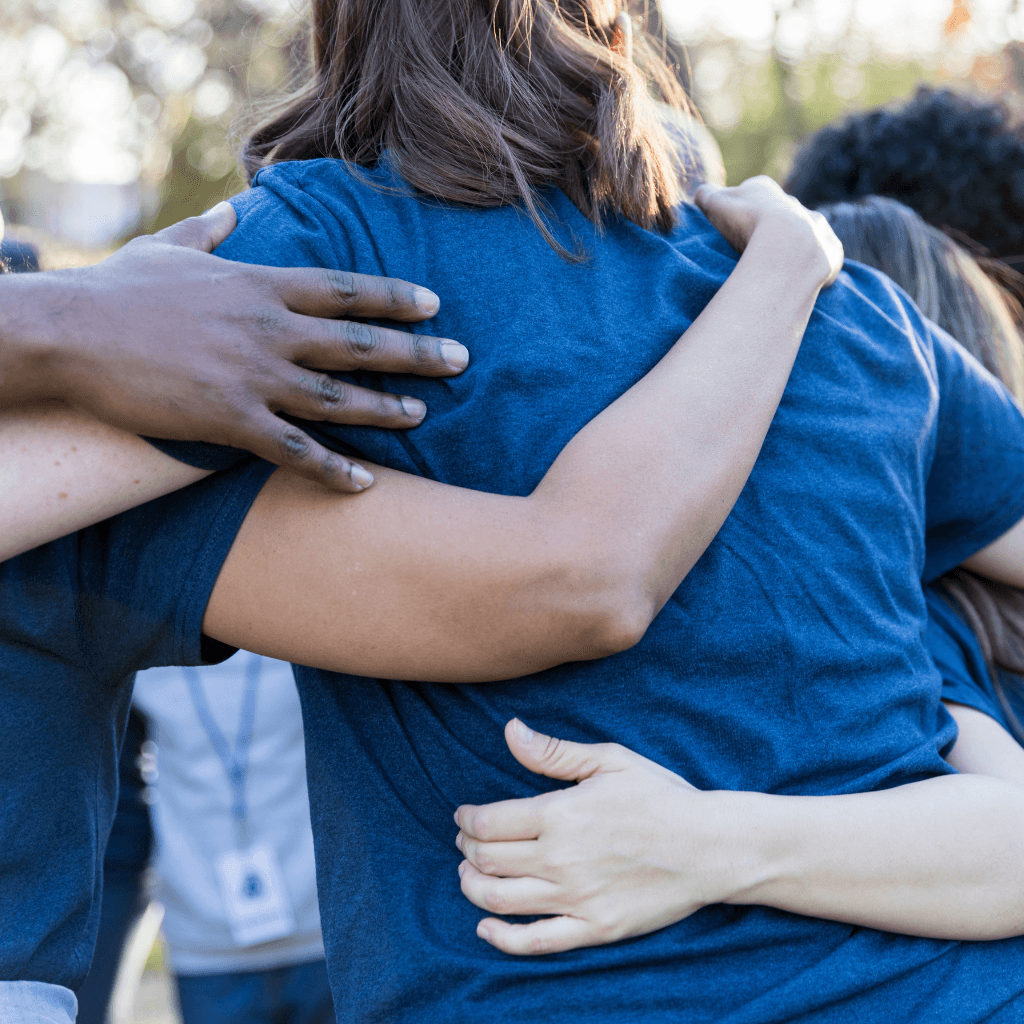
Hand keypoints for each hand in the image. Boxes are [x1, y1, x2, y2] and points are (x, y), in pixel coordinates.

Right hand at [1, 203, 468, 490]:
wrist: (69, 333)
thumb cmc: (117, 290)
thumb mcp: (167, 248)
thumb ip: (208, 232)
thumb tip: (229, 211)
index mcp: (260, 285)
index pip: (345, 289)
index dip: (394, 297)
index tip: (435, 305)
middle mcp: (269, 329)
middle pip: (359, 343)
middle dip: (415, 353)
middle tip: (461, 361)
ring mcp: (253, 376)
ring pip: (337, 398)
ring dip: (385, 410)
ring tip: (423, 416)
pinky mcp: (229, 420)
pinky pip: (293, 450)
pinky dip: (332, 469)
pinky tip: (364, 483)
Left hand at [454, 719, 738, 954]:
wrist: (710, 846)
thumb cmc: (660, 796)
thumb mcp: (610, 760)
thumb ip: (554, 752)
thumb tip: (509, 731)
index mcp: (560, 814)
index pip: (488, 822)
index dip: (466, 819)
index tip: (463, 816)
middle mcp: (559, 859)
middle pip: (487, 859)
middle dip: (467, 848)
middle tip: (466, 841)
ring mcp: (575, 898)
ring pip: (499, 899)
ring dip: (472, 886)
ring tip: (470, 874)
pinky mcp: (593, 928)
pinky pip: (534, 941)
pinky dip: (501, 937)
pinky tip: (486, 925)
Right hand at [694, 176, 843, 287]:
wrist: (788, 245)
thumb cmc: (747, 222)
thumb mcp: (715, 204)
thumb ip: (705, 195)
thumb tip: (702, 194)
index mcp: (763, 189)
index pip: (747, 196)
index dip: (736, 212)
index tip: (729, 228)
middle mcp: (794, 204)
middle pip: (776, 216)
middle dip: (766, 230)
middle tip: (750, 252)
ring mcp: (816, 226)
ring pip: (802, 236)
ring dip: (790, 249)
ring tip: (775, 270)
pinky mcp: (830, 250)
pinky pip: (820, 258)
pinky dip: (810, 268)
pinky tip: (797, 281)